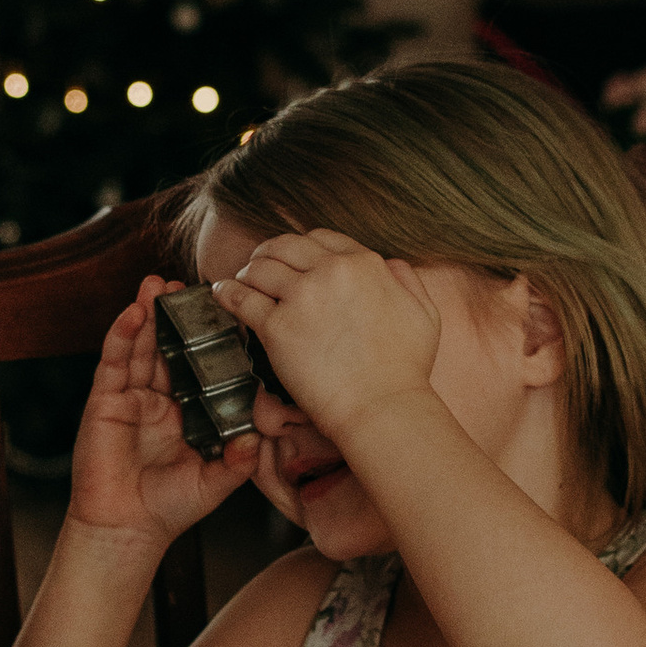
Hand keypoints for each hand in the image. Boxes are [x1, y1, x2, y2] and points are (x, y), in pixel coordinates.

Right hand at [69, 275, 258, 549]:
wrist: (128, 530)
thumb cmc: (169, 508)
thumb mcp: (216, 482)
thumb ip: (239, 460)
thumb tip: (259, 435)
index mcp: (185, 411)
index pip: (197, 365)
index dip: (206, 339)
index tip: (222, 310)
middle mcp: (158, 398)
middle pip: (166, 346)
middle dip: (174, 315)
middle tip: (186, 284)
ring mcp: (130, 397)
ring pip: (140, 345)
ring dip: (146, 313)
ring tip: (156, 284)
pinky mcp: (105, 401)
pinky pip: (114, 362)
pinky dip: (122, 336)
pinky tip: (132, 313)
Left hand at [205, 229, 440, 441]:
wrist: (382, 407)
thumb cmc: (405, 370)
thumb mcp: (425, 313)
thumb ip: (407, 280)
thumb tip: (390, 265)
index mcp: (365, 264)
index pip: (322, 239)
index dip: (303, 247)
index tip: (294, 259)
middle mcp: (331, 271)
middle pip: (286, 246)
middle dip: (269, 252)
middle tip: (260, 265)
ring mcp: (302, 297)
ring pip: (259, 267)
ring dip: (248, 272)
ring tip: (241, 282)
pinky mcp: (276, 327)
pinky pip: (241, 298)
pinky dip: (227, 292)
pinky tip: (221, 292)